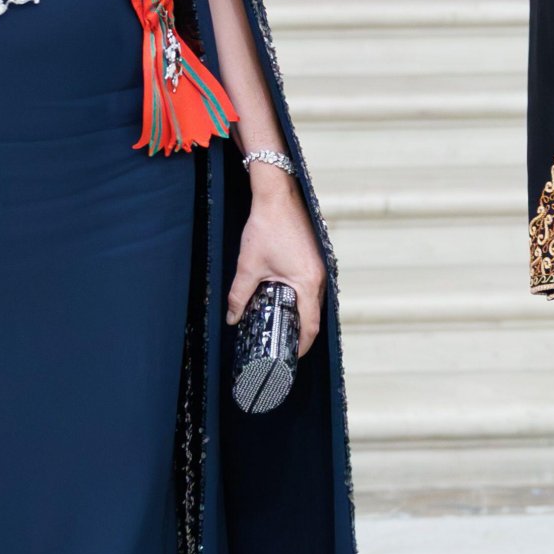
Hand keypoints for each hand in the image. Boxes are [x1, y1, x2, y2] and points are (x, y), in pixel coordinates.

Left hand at [225, 165, 325, 358]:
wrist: (278, 197)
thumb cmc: (267, 227)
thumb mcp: (248, 266)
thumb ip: (239, 295)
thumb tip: (233, 317)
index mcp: (307, 282)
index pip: (311, 325)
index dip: (302, 345)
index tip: (291, 357)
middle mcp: (319, 277)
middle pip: (314, 316)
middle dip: (300, 334)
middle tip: (283, 348)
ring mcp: (320, 267)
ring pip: (314, 302)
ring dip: (301, 316)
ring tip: (283, 329)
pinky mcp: (315, 259)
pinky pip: (311, 288)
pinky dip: (302, 300)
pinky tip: (286, 303)